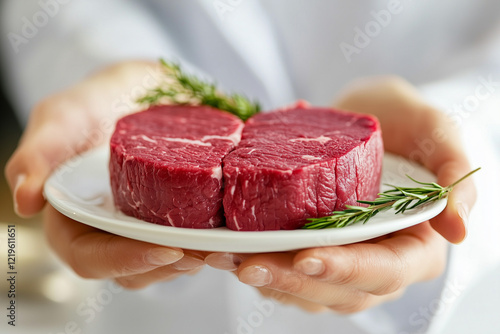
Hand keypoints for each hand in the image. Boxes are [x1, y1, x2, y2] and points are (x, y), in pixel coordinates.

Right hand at [5, 61, 206, 287]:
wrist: (139, 89)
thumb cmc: (96, 102)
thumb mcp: (63, 115)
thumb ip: (41, 151)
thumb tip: (25, 200)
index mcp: (73, 216)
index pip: (89, 256)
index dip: (124, 261)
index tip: (165, 251)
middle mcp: (108, 228)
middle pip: (133, 268)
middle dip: (169, 266)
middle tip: (204, 254)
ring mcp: (142, 224)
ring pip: (163, 262)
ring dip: (192, 260)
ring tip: (220, 247)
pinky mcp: (173, 214)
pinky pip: (188, 240)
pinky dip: (206, 241)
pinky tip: (225, 230)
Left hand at [206, 76, 475, 312]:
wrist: (367, 119)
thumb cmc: (404, 123)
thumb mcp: (435, 131)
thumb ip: (453, 168)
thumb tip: (459, 227)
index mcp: (414, 243)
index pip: (385, 270)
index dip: (348, 269)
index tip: (308, 258)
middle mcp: (377, 262)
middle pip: (337, 289)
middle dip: (291, 280)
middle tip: (249, 264)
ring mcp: (342, 260)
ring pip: (305, 288)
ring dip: (265, 279)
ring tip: (225, 258)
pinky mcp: (311, 251)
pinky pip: (284, 270)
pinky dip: (255, 263)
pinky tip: (225, 250)